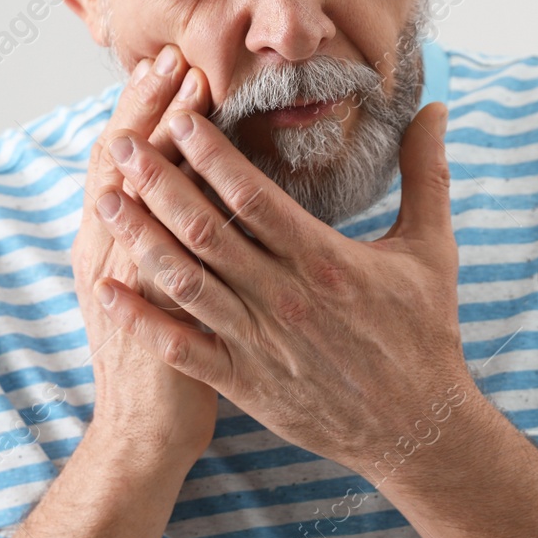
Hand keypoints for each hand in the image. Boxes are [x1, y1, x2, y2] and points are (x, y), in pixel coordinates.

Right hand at [73, 44, 217, 468]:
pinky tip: (214, 194)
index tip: (162, 61)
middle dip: (150, 112)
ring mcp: (134, 289)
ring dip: (169, 152)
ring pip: (146, 207)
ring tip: (193, 104)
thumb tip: (175, 175)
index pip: (116, 158)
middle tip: (174, 59)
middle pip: (127, 169)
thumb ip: (145, 231)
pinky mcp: (160, 324)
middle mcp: (109, 255)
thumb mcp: (126, 285)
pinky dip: (187, 227)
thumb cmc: (149, 358)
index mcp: (104, 242)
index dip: (138, 109)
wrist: (142, 433)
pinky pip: (174, 264)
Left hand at [90, 100, 472, 476]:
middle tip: (121, 143)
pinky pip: (182, 348)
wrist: (420, 430)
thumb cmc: (424, 333)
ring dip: (139, 239)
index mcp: (324, 260)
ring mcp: (259, 342)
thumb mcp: (432, 248)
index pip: (253, 197)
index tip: (178, 116)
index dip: (210, 155)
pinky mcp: (243, 383)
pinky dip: (141, 319)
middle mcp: (284, 298)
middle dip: (158, 183)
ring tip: (103, 199)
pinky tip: (106, 289)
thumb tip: (434, 107)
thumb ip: (425, 173)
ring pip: (185, 283)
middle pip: (206, 231)